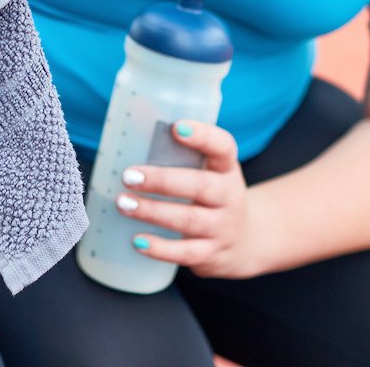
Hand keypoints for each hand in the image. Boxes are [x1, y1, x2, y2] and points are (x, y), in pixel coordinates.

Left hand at [116, 121, 260, 278]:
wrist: (246, 240)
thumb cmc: (213, 195)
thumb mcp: (208, 170)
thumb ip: (180, 152)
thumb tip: (134, 116)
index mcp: (226, 168)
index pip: (223, 147)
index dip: (202, 136)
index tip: (176, 127)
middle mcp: (229, 196)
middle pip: (200, 186)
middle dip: (162, 180)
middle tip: (129, 175)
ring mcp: (222, 227)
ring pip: (188, 219)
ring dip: (153, 212)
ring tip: (123, 203)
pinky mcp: (211, 254)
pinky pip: (185, 253)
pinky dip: (160, 248)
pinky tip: (136, 241)